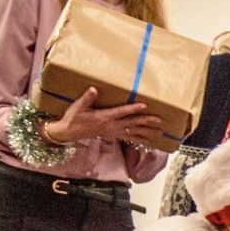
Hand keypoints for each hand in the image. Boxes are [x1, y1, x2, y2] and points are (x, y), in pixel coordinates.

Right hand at [46, 86, 163, 144]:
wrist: (69, 132)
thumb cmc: (74, 118)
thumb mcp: (78, 106)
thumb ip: (87, 98)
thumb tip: (94, 89)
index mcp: (104, 117)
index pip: (122, 112)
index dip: (133, 108)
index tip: (145, 105)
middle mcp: (111, 126)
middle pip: (132, 123)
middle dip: (147, 122)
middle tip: (160, 121)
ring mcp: (113, 132)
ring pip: (133, 132)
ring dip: (147, 132)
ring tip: (160, 132)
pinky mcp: (112, 135)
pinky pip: (128, 138)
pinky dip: (139, 139)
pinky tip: (148, 141)